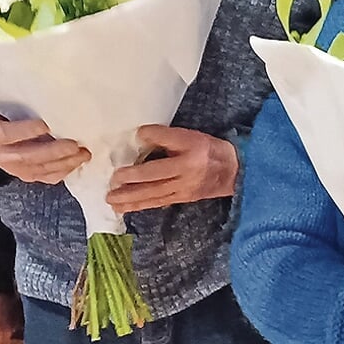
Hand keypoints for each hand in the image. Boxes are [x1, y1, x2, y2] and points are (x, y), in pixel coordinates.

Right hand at [0, 70, 89, 184]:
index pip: (6, 136)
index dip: (25, 132)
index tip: (46, 125)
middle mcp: (1, 157)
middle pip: (28, 157)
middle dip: (53, 152)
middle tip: (74, 143)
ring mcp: (16, 169)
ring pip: (40, 170)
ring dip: (63, 163)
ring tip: (83, 153)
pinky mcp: (28, 175)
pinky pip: (46, 178)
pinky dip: (63, 172)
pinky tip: (78, 162)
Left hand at [103, 126, 237, 211]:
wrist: (232, 172)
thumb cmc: (208, 150)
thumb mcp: (191, 137)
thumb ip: (166, 136)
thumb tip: (140, 137)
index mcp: (190, 153)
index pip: (168, 142)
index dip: (152, 138)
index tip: (137, 136)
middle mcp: (186, 173)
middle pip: (155, 178)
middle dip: (131, 182)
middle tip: (112, 182)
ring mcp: (183, 189)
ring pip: (153, 195)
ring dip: (130, 199)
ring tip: (111, 201)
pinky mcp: (181, 199)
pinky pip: (157, 203)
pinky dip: (140, 205)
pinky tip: (125, 208)